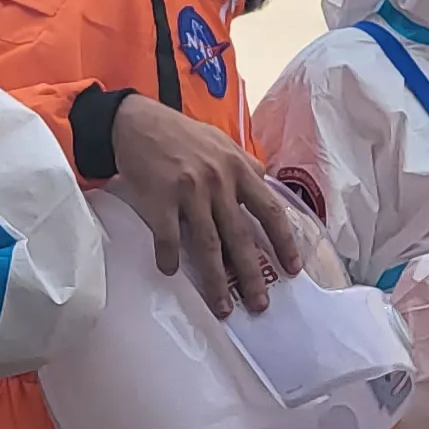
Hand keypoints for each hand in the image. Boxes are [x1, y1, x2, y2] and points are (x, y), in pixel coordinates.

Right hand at [108, 95, 300, 315]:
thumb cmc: (180, 134)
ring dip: (216, 280)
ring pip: (208, 244)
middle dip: (252, 274)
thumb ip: (245, 165)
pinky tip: (171, 272)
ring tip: (222, 306)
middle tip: (259, 304)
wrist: (136, 121)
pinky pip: (169, 236)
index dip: (284, 242)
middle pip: (241, 236)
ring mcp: (189, 190)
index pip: (270, 211)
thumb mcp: (221, 142)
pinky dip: (170, 258)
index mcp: (239, 168)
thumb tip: (264, 185)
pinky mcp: (160, 197)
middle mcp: (219, 181)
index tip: (292, 269)